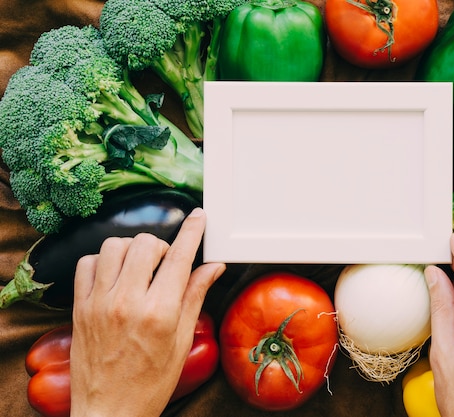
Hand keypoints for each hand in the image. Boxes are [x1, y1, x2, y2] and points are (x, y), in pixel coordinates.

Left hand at [70, 208, 224, 416]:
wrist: (110, 411)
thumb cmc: (150, 382)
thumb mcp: (182, 340)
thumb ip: (195, 296)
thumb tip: (213, 268)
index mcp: (160, 312)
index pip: (180, 257)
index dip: (193, 231)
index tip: (198, 217)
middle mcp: (127, 302)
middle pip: (145, 243)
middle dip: (161, 244)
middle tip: (166, 262)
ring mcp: (99, 302)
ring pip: (113, 246)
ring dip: (131, 249)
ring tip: (139, 268)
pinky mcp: (79, 307)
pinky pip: (86, 263)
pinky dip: (102, 261)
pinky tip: (114, 276)